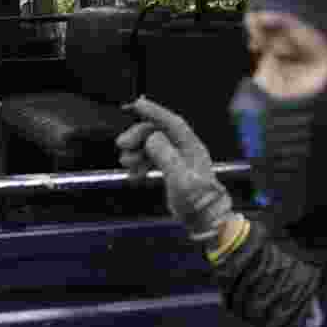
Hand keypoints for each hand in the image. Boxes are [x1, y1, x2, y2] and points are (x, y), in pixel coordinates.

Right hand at [116, 97, 233, 241]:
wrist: (204, 222)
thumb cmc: (197, 201)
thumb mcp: (180, 179)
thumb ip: (165, 156)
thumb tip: (151, 137)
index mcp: (191, 147)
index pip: (172, 123)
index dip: (154, 111)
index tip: (137, 104)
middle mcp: (185, 150)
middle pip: (157, 133)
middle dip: (138, 136)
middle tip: (121, 145)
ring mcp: (178, 160)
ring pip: (151, 146)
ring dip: (136, 152)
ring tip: (126, 164)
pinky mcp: (171, 172)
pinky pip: (151, 160)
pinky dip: (140, 165)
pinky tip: (133, 175)